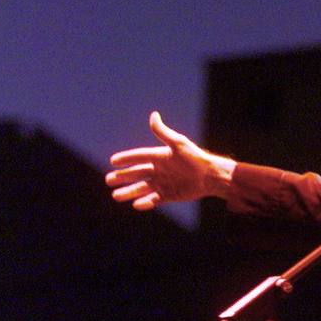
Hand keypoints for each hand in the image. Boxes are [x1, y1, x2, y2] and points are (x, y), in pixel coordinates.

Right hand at [105, 112, 234, 210]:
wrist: (211, 176)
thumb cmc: (195, 158)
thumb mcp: (178, 143)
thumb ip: (163, 132)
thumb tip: (153, 115)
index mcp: (159, 156)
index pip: (138, 157)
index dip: (126, 159)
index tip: (112, 161)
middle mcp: (159, 170)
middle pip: (136, 174)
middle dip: (122, 177)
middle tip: (109, 180)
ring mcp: (163, 183)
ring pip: (142, 188)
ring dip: (129, 192)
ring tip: (115, 196)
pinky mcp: (170, 195)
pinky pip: (154, 200)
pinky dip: (145, 203)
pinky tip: (136, 205)